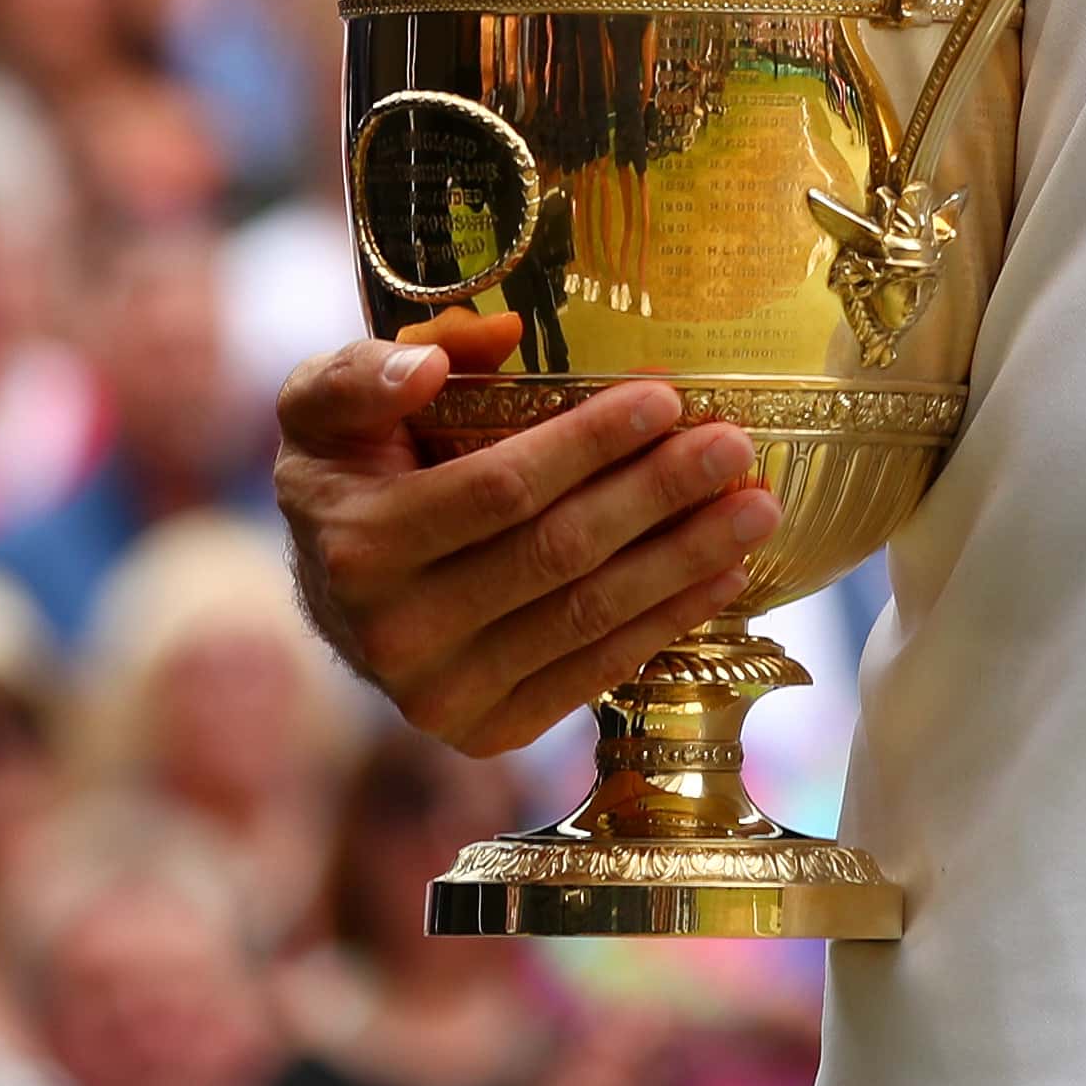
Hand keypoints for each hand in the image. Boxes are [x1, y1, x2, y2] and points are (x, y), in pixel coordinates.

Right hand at [274, 316, 782, 755]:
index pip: (499, 489)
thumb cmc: (351, 477)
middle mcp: (393, 631)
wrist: (333, 595)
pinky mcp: (485, 730)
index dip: (588, 444)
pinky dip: (668, 622)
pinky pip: (593, 672)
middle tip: (733, 446)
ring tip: (758, 508)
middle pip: (556, 553)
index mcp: (358, 543)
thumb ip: (362, 375)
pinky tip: (728, 576)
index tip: (666, 397)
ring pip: (586, 616)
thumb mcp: (327, 411)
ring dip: (685, 560)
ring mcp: (438, 694)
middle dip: (656, 494)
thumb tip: (448, 355)